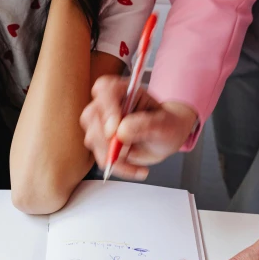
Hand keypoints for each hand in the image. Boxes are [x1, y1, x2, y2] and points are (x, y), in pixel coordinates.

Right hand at [80, 75, 197, 179]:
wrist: (166, 140)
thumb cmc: (167, 125)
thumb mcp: (164, 123)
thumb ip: (145, 124)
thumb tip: (120, 132)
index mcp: (123, 91)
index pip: (105, 89)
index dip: (107, 108)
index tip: (114, 129)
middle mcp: (108, 105)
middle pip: (92, 115)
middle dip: (105, 137)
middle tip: (125, 150)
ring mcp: (102, 124)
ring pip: (93, 138)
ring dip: (113, 154)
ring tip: (137, 159)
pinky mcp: (102, 143)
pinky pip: (101, 156)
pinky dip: (119, 166)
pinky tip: (137, 169)